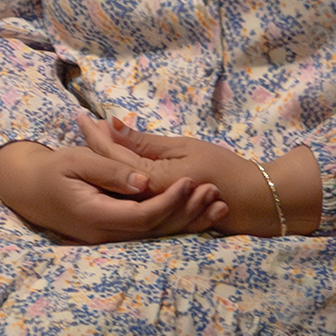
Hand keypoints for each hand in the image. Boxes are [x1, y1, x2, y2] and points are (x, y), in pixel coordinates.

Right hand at [0, 140, 222, 243]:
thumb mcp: (76, 161)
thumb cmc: (52, 169)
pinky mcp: (115, 235)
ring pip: (156, 235)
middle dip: (187, 211)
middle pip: (155, 229)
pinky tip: (199, 215)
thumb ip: (109, 172)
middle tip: (214, 192)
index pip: (142, 215)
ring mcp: (109, 239)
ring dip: (188, 221)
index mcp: (95, 215)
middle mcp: (105, 234)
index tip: (192, 180)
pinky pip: (150, 233)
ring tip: (217, 205)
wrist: (28, 189)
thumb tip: (143, 182)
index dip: (170, 200)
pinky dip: (176, 224)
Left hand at [82, 116, 318, 236]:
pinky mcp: (158, 217)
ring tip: (95, 138)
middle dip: (96, 147)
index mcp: (152, 181)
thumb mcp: (184, 149)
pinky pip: (132, 197)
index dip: (97, 137)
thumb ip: (146, 143)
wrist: (252, 201)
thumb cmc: (222, 168)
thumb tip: (112, 127)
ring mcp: (151, 212)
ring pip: (118, 186)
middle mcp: (147, 200)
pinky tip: (115, 165)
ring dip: (106, 163)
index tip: (83, 117)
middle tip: (82, 123)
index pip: (113, 157)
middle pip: (111, 173)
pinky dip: (122, 178)